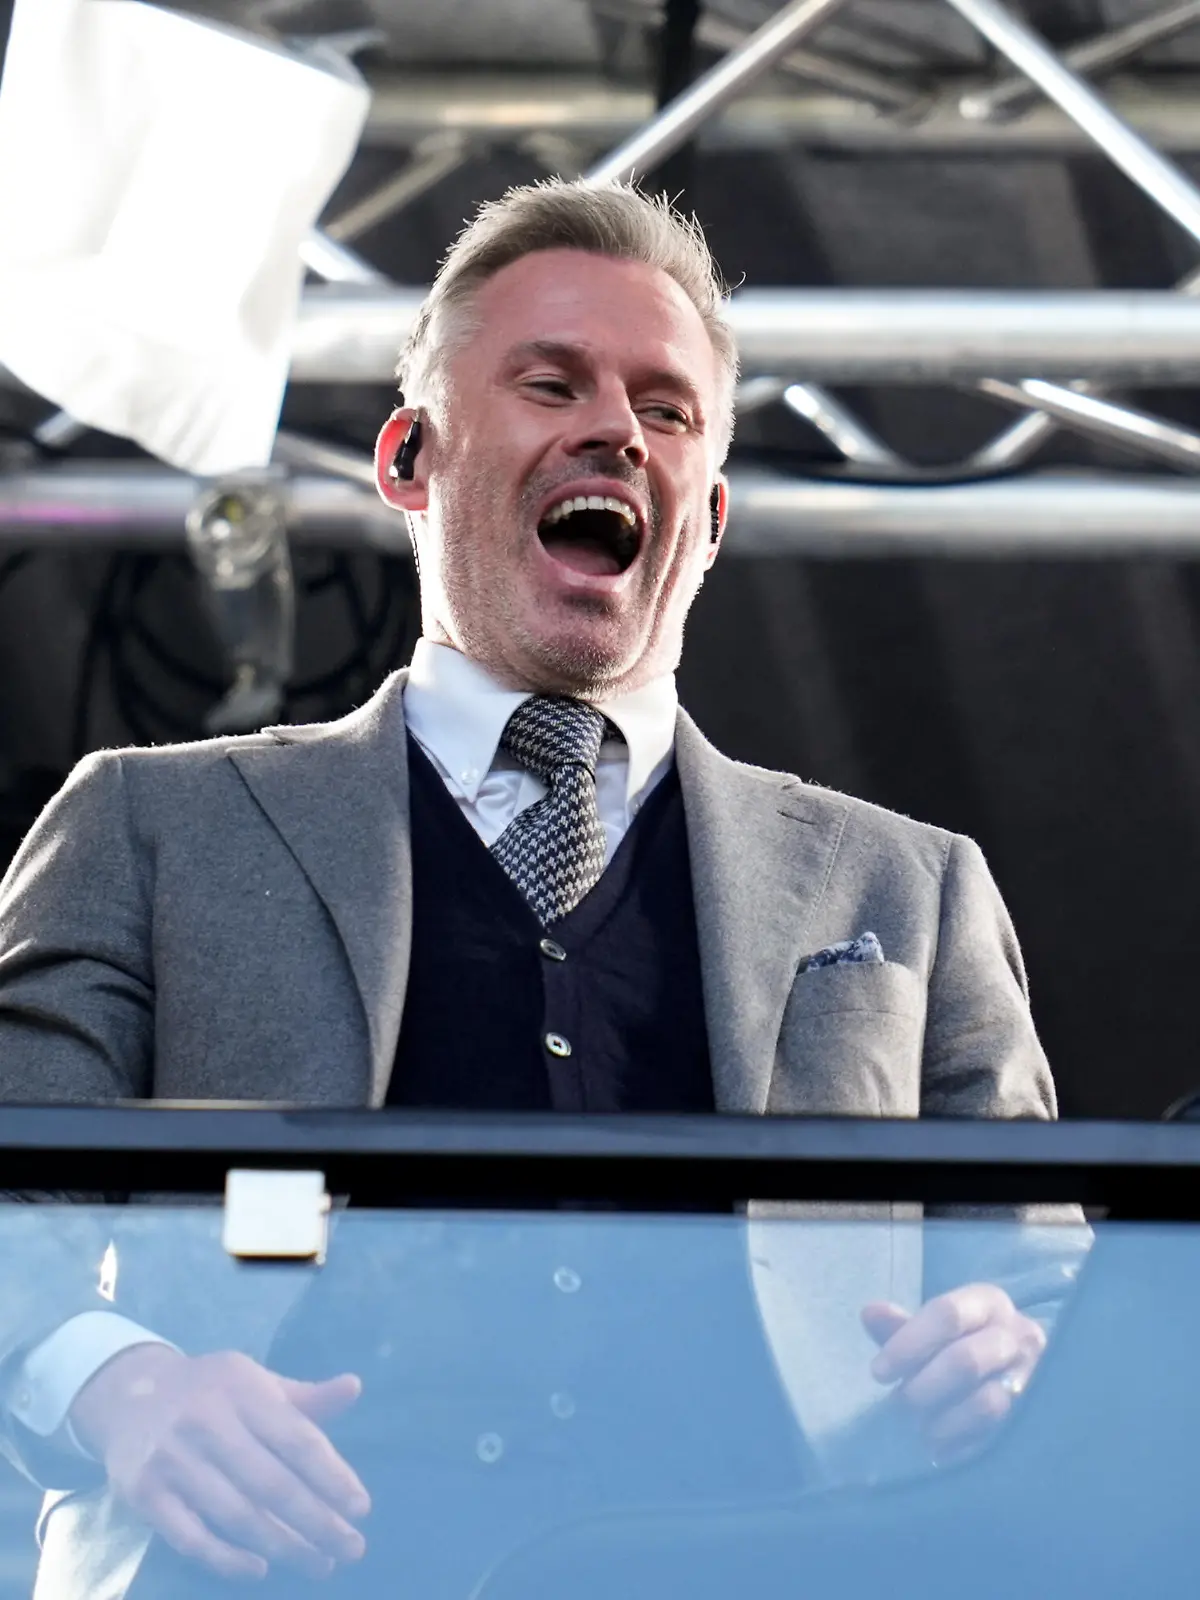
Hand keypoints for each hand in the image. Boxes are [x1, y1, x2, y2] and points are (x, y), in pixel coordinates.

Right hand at [69, 1344, 369, 1580]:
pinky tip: (260, 1568)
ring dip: (283, 1545)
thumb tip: (355, 1388)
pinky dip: (227, 1558)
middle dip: (317, 1521)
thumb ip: (305, 1397)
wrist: (127, 1394)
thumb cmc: (211, 1392)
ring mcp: (174, 1461)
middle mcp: (208, 1423)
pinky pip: (191, 1537)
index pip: (297, 1440)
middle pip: (272, 1484)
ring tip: (319, 1563)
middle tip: (351, 1548)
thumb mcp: (256, 1382)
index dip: (332, 1477)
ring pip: (237, 1515)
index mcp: (243, 1391)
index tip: (361, 1509)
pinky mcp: (146, 1495)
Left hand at [862, 1283, 1046, 1464]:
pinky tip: (943, 1449)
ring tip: (921, 1429)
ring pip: (987, 1404)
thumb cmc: (962, 1346)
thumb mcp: (933, 1331)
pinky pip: (999, 1439)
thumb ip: (901, 1327)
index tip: (878, 1373)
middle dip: (924, 1388)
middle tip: (900, 1405)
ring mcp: (1036, 1379)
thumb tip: (869, 1313)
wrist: (1019, 1374)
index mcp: (988, 1303)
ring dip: (944, 1422)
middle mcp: (1019, 1336)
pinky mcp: (1038, 1419)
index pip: (947, 1313)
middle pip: (966, 1360)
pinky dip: (964, 1446)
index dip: (908, 1343)